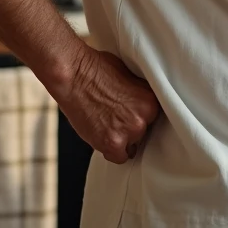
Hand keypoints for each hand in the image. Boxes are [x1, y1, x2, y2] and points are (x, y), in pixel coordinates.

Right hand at [55, 46, 160, 163]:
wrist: (73, 74)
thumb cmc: (97, 69)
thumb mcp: (130, 76)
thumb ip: (140, 94)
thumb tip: (141, 104)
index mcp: (151, 100)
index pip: (154, 117)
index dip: (141, 115)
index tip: (132, 114)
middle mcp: (144, 118)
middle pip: (144, 131)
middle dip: (131, 125)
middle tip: (116, 117)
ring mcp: (128, 132)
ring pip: (132, 145)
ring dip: (122, 138)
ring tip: (107, 124)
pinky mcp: (111, 143)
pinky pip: (120, 158)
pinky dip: (112, 151)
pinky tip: (104, 138)